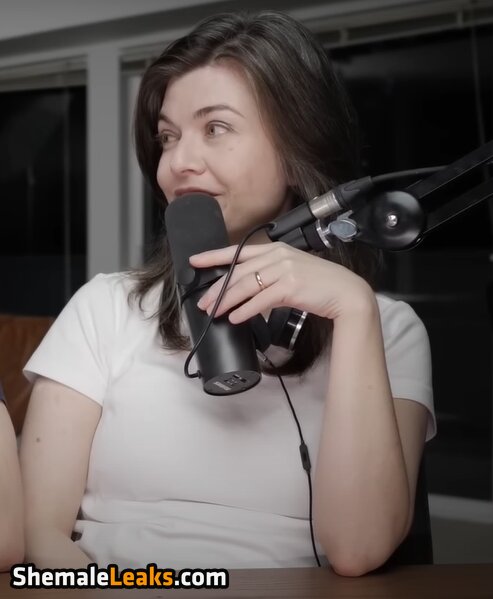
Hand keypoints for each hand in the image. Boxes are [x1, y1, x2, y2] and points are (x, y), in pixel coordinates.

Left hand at [189, 242, 375, 323]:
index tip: (195, 261)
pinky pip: (260, 300)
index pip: (238, 251)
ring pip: (246, 286)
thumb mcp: (293, 271)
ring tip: (214, 312)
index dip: (214, 256)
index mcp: (276, 249)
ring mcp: (284, 270)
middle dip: (217, 288)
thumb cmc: (320, 284)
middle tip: (203, 302)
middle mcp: (278, 256)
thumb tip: (247, 293)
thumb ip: (270, 275)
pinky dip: (245, 310)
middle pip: (238, 272)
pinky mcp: (290, 287)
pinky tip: (235, 318)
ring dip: (226, 301)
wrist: (346, 292)